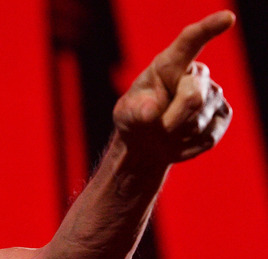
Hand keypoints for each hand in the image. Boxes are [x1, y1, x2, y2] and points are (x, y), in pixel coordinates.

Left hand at [112, 11, 234, 164]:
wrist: (147, 142)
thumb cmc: (135, 120)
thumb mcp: (127, 115)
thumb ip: (137, 111)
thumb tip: (151, 113)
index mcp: (170, 64)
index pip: (190, 42)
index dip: (209, 29)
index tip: (226, 18)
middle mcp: (196, 74)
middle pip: (194, 97)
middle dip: (172, 120)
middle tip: (157, 127)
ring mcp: (213, 94)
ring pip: (198, 121)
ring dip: (177, 134)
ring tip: (167, 130)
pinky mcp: (223, 115)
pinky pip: (207, 136)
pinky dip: (188, 145)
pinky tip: (180, 138)